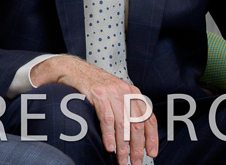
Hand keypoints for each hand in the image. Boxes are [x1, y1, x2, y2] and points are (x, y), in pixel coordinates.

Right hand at [32, 54, 157, 164]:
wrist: (74, 70)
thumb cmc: (95, 86)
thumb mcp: (116, 95)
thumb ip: (126, 110)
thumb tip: (135, 137)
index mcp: (133, 93)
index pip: (149, 118)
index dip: (152, 138)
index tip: (151, 153)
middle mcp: (125, 92)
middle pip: (137, 124)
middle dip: (137, 148)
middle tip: (135, 162)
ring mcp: (112, 92)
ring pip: (123, 125)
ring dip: (123, 146)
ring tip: (122, 160)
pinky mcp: (98, 94)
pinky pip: (107, 119)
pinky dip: (109, 135)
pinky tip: (109, 147)